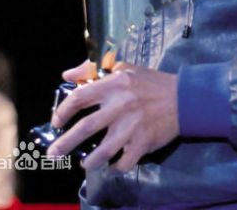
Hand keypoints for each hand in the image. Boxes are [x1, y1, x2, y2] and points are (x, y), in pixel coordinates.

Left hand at [46, 60, 178, 170]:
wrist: (183, 98)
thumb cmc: (149, 82)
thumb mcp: (123, 68)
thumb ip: (93, 70)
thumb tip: (67, 76)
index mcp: (115, 84)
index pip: (81, 97)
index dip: (64, 110)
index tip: (56, 122)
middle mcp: (122, 105)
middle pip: (86, 128)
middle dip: (65, 143)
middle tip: (53, 154)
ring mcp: (133, 126)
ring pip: (103, 151)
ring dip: (89, 161)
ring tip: (84, 163)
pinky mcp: (144, 142)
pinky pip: (123, 162)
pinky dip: (115, 168)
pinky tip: (111, 166)